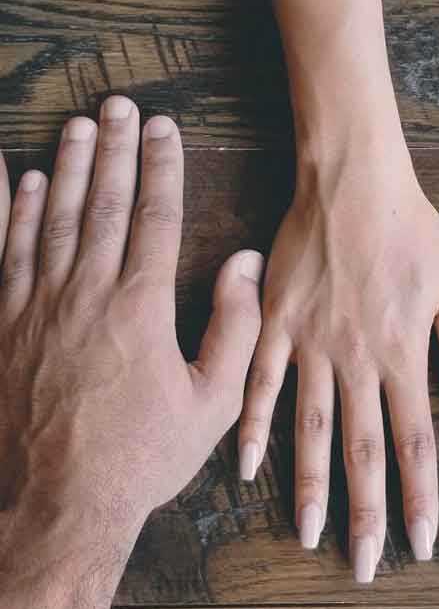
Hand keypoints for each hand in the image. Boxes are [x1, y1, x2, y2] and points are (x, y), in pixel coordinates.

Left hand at [0, 97, 261, 608]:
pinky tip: (14, 175)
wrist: (59, 501)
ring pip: (52, 218)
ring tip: (78, 125)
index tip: (166, 130)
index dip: (162, 168)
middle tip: (120, 107)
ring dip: (66, 166)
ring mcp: (35, 306)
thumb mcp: (213, 402)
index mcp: (140, 309)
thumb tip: (244, 264)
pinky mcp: (2, 324)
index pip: (154, 219)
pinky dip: (8, 208)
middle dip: (114, 149)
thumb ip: (236, 328)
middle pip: (101, 204)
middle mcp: (84, 295)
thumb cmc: (142, 455)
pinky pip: (2, 250)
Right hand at [238, 144, 438, 581]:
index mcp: (404, 352)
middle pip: (363, 449)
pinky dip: (252, 426)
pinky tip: (247, 467)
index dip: (419, 496)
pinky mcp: (276, 322)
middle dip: (367, 511)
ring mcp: (312, 342)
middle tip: (365, 562)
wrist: (353, 179)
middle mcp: (357, 358)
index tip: (421, 541)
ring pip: (310, 429)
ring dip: (310, 486)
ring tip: (309, 533)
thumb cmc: (412, 228)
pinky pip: (261, 382)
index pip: (416, 441)